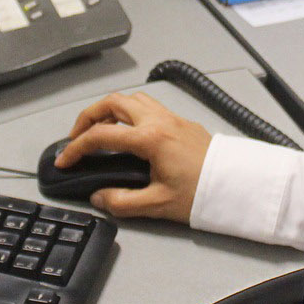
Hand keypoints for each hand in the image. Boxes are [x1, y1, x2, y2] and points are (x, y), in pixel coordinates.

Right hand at [59, 91, 211, 222]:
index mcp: (150, 138)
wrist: (239, 185)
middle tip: (76, 137)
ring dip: (109, 110)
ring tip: (100, 130)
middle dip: (88, 117)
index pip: (101, 135)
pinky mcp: (182, 123)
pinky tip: (129, 132)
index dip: (76, 147)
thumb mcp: (158, 205)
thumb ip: (122, 202)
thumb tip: (100, 197)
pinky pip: (148, 106)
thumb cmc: (205, 192)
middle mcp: (159, 121)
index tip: (65, 160)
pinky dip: (129, 112)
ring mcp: (172, 118)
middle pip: (112, 103)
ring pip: (132, 99)